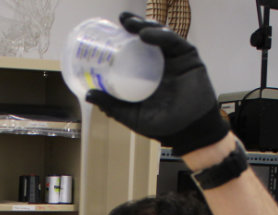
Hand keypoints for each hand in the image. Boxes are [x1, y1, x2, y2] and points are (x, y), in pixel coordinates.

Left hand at [85, 12, 227, 154]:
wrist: (189, 132)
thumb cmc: (162, 126)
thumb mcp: (132, 115)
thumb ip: (113, 106)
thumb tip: (88, 94)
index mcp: (146, 73)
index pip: (133, 50)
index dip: (123, 38)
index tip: (109, 31)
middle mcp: (160, 62)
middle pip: (146, 38)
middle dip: (134, 25)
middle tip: (121, 20)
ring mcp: (174, 59)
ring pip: (160, 35)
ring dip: (145, 26)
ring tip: (131, 25)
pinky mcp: (188, 57)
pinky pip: (174, 42)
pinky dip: (161, 35)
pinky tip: (146, 35)